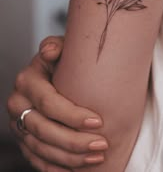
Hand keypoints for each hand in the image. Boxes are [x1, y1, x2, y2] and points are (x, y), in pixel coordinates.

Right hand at [7, 36, 107, 171]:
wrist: (50, 74)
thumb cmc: (62, 61)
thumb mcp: (60, 49)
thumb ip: (55, 45)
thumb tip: (50, 51)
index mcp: (28, 81)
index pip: (49, 103)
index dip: (73, 115)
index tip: (99, 121)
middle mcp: (18, 104)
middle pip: (44, 130)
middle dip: (75, 141)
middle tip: (102, 145)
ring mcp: (19, 124)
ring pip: (42, 148)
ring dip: (70, 158)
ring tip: (97, 157)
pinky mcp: (24, 138)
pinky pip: (37, 159)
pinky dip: (56, 168)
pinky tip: (76, 170)